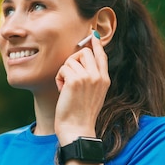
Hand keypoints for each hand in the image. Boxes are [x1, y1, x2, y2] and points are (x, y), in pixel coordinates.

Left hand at [54, 31, 109, 145]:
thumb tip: (81, 60)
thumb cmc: (81, 114)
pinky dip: (59, 79)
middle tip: (69, 76)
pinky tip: (62, 91)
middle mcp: (98, 76)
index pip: (101, 55)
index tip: (92, 35)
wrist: (77, 129)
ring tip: (66, 88)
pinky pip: (62, 68)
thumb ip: (92, 77)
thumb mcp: (93, 94)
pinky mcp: (75, 80)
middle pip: (84, 52)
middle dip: (73, 60)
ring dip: (64, 72)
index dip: (96, 44)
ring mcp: (88, 77)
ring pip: (71, 60)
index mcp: (105, 80)